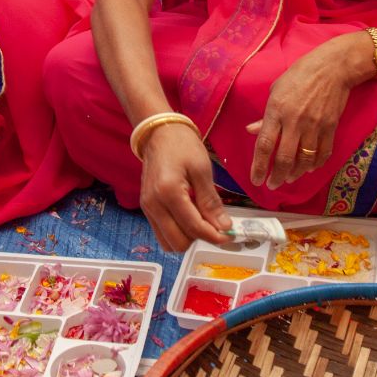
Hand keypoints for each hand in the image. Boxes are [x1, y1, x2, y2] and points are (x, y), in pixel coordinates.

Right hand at [140, 122, 231, 251]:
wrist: (160, 134)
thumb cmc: (182, 145)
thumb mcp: (202, 170)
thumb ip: (211, 202)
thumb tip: (224, 226)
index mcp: (168, 192)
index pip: (194, 227)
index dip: (215, 236)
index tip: (230, 235)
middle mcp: (153, 204)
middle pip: (179, 242)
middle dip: (200, 238)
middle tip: (216, 226)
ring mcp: (147, 208)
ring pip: (169, 243)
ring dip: (188, 238)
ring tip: (203, 221)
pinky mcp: (146, 209)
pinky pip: (162, 233)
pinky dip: (178, 232)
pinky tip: (191, 218)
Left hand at [246, 39, 353, 188]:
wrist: (333, 67)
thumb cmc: (300, 75)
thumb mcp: (276, 90)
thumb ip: (265, 115)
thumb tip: (252, 131)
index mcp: (277, 110)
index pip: (265, 145)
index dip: (259, 166)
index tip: (256, 180)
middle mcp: (295, 121)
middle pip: (285, 158)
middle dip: (277, 176)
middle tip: (272, 185)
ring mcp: (314, 126)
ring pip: (304, 160)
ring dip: (295, 174)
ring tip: (288, 178)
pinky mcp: (330, 128)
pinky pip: (322, 153)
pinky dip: (315, 165)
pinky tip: (308, 169)